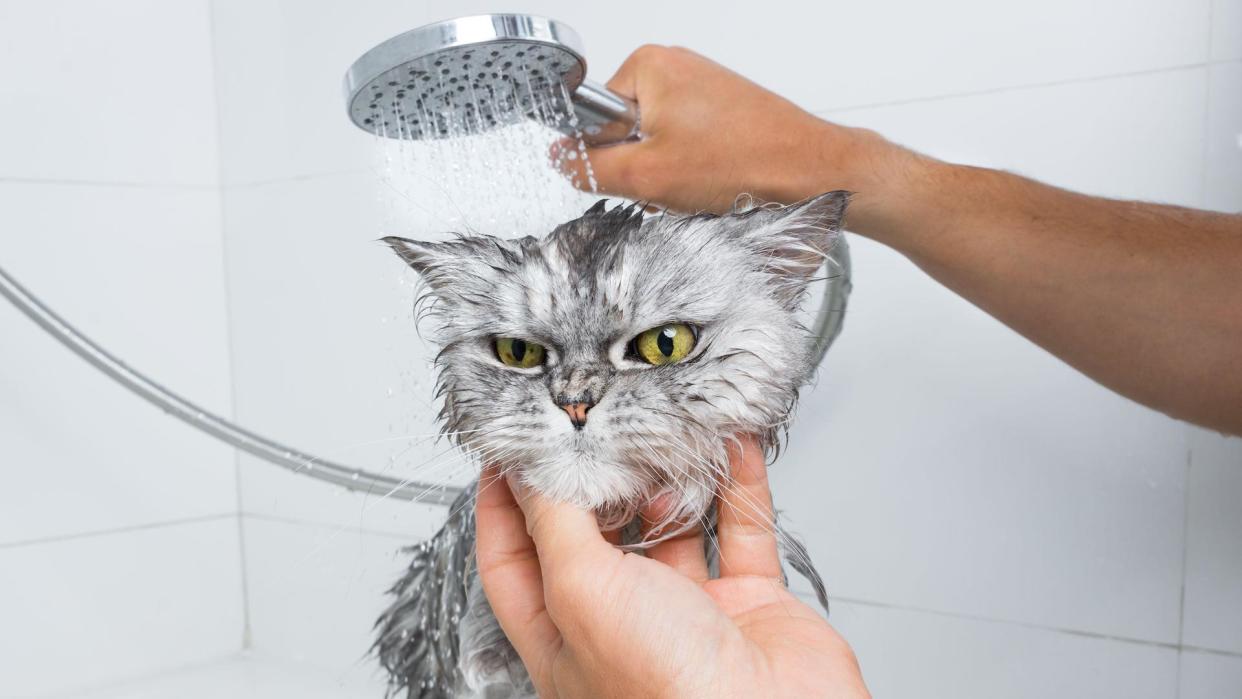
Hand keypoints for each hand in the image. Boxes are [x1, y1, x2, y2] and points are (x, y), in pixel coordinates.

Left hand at [475, 436, 870, 698]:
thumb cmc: (669, 695)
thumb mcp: (581, 591)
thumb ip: (555, 524)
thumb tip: (532, 473)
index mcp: (562, 639)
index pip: (513, 562)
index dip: (504, 506)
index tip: (508, 453)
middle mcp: (620, 628)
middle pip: (594, 538)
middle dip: (596, 481)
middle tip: (593, 426)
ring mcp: (686, 617)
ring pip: (671, 529)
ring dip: (670, 481)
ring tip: (663, 431)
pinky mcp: (748, 607)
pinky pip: (739, 532)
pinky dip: (737, 488)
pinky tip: (729, 448)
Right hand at [558, 45, 912, 227]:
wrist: (810, 171)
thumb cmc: (743, 162)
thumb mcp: (647, 176)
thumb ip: (591, 167)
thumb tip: (562, 159)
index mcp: (649, 66)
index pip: (593, 116)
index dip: (607, 156)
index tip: (632, 174)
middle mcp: (675, 67)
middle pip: (625, 131)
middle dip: (642, 169)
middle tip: (670, 186)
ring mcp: (702, 89)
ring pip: (657, 145)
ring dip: (668, 176)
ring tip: (698, 187)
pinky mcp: (723, 111)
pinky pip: (685, 146)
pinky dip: (692, 172)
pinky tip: (713, 184)